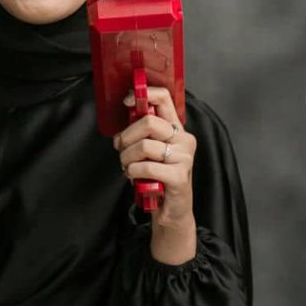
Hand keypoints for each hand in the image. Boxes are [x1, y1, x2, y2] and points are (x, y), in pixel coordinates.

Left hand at [113, 86, 196, 228]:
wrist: (171, 211)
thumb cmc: (156, 177)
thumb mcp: (149, 149)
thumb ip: (141, 130)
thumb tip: (126, 111)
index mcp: (176, 128)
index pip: (164, 98)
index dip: (143, 95)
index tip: (127, 102)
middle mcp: (184, 139)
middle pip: (148, 122)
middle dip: (126, 136)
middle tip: (121, 149)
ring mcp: (184, 157)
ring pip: (144, 146)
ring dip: (126, 158)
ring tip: (127, 167)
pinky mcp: (179, 176)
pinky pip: (145, 167)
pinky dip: (133, 172)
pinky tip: (134, 177)